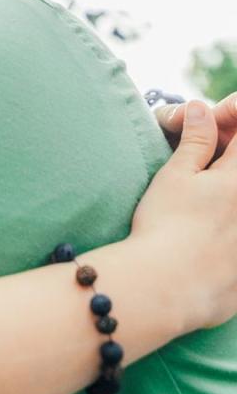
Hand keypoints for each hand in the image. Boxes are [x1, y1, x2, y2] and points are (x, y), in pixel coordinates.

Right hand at [131, 101, 236, 330]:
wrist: (166, 286)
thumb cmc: (164, 226)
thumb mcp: (175, 177)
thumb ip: (196, 141)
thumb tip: (202, 107)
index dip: (231, 121)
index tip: (216, 123)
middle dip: (226, 157)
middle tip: (207, 163)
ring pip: (234, 208)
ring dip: (220, 195)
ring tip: (201, 206)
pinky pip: (234, 241)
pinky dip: (224, 231)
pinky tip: (206, 237)